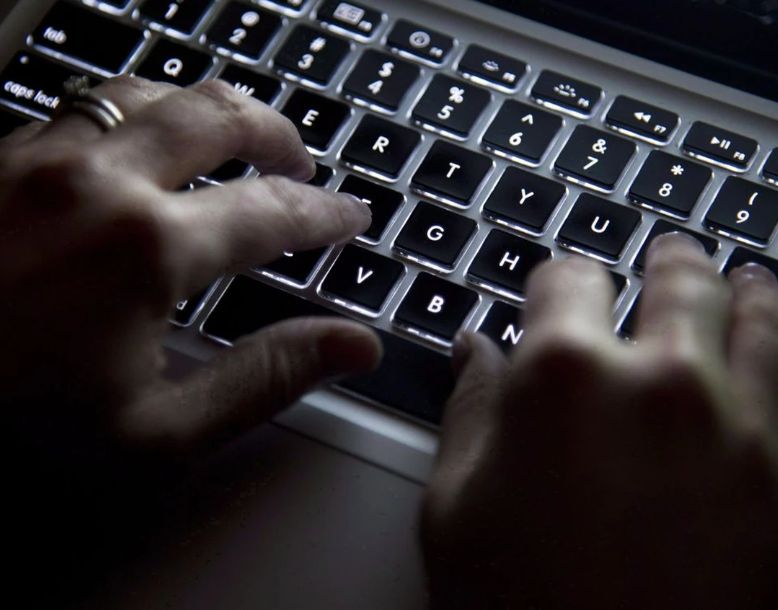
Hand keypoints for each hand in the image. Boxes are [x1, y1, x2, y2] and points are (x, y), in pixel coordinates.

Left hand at [0, 75, 380, 466]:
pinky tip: (141, 137)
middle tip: (302, 161)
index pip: (272, 212)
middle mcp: (96, 178)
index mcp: (147, 245)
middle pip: (217, 116)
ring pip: (148, 91)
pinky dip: (137, 112)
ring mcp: (36, 156)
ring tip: (235, 134)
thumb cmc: (5, 429)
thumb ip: (264, 379)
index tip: (352, 217)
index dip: (325, 214)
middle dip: (276, 134)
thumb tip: (353, 346)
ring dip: (206, 108)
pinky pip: (84, 104)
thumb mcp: (154, 435)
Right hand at [422, 234, 777, 609]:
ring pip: (759, 316)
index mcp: (562, 378)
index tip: (560, 284)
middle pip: (676, 281)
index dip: (558, 276)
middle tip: (669, 253)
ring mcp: (741, 426)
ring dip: (748, 289)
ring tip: (745, 279)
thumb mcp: (456, 505)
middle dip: (668, 260)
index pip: (566, 278)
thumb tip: (476, 349)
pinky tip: (777, 337)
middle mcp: (659, 382)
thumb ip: (469, 408)